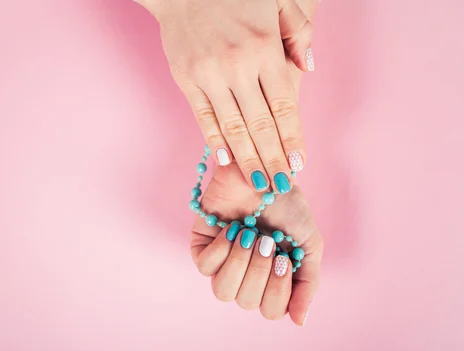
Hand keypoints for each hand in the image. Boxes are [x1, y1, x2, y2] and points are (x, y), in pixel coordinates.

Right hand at [137, 0, 314, 192]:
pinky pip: (203, 117)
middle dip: (273, 159)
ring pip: (233, 127)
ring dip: (247, 158)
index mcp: (264, 49)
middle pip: (261, 124)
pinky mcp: (187, 80)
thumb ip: (298, 34)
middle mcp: (238, 66)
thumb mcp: (277, 1)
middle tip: (280, 185)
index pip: (284, 105)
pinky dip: (214, 140)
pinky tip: (226, 159)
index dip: (293, 138)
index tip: (299, 163)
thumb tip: (309, 68)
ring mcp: (209, 75)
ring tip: (258, 182)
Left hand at [190, 162, 322, 324]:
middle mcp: (245, 277)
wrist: (266, 172)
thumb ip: (307, 284)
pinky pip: (205, 267)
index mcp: (271, 281)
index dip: (278, 291)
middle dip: (260, 271)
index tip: (285, 258)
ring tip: (250, 235)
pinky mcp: (201, 246)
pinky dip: (222, 250)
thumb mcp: (309, 245)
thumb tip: (299, 323)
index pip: (271, 311)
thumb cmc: (288, 207)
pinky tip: (232, 230)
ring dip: (241, 263)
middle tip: (268, 241)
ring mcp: (222, 263)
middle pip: (246, 302)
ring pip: (223, 291)